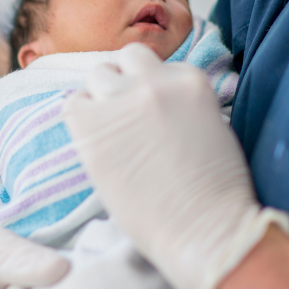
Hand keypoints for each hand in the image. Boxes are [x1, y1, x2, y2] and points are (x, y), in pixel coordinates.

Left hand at [62, 43, 288, 288]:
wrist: (206, 230)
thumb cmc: (216, 193)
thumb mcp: (211, 127)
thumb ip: (182, 103)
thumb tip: (153, 104)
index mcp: (189, 78)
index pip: (154, 64)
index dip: (147, 87)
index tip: (148, 112)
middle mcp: (155, 80)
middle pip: (125, 58)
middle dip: (123, 82)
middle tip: (125, 118)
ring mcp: (122, 101)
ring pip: (96, 75)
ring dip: (100, 98)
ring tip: (110, 133)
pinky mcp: (93, 126)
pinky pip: (72, 105)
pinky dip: (79, 120)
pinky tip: (94, 145)